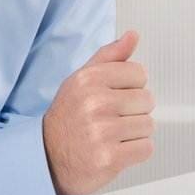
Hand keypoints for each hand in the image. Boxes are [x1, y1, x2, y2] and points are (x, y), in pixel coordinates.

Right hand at [44, 30, 154, 194]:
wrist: (47, 158)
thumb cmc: (69, 117)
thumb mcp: (81, 80)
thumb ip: (109, 57)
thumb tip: (133, 36)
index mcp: (89, 79)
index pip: (138, 73)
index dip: (131, 87)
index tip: (115, 96)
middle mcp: (95, 103)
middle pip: (147, 99)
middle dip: (134, 110)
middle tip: (112, 119)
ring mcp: (102, 132)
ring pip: (148, 125)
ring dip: (135, 132)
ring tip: (113, 135)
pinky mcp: (110, 158)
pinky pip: (146, 148)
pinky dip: (136, 151)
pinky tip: (117, 148)